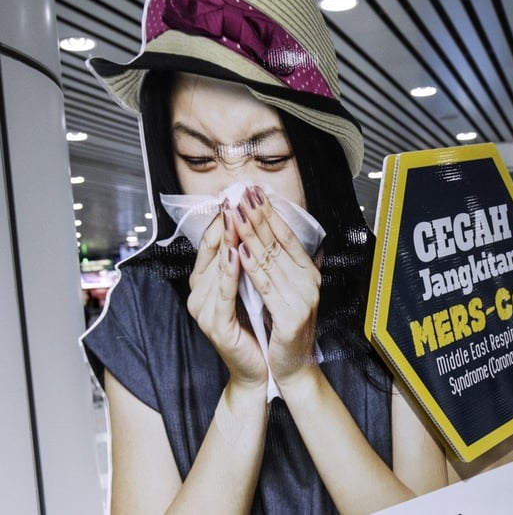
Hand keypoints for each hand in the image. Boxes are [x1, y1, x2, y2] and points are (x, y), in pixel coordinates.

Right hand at [187, 201, 267, 386]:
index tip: (236, 195)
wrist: (263, 367)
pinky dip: (229, 273)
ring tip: (235, 218)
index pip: (211, 244)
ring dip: (226, 242)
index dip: (223, 219)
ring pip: (215, 269)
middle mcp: (199, 294)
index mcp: (207, 283)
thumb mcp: (252, 286)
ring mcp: (204, 310)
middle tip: (234, 198)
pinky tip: (234, 254)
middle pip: (210, 252)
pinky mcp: (215, 325)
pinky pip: (223, 294)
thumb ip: (248, 261)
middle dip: (224, 224)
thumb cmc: (258, 324)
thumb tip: (258, 226)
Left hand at [233, 186, 321, 383]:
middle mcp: (310, 283)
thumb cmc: (283, 329)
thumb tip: (270, 234)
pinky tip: (239, 252)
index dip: (270, 213)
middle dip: (257, 216)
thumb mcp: (285, 292)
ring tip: (236, 214)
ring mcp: (302, 299)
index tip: (253, 193)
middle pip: (278, 244)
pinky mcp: (291, 317)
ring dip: (250, 235)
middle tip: (242, 194)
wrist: (292, 368)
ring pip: (270, 261)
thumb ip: (281, 266)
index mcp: (309, 274)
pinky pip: (266, 288)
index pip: (288, 236)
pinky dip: (251, 269)